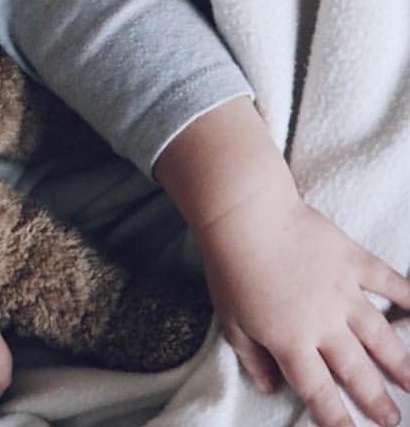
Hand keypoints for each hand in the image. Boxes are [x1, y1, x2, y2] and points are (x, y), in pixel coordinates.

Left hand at [195, 180, 409, 426]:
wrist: (245, 216)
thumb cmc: (229, 267)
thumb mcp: (229, 320)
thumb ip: (252, 357)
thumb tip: (269, 388)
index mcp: (291, 342)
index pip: (318, 392)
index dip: (337, 419)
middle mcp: (324, 325)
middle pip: (357, 372)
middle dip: (378, 401)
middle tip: (392, 419)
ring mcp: (343, 293)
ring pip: (381, 337)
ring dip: (401, 364)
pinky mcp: (352, 262)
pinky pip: (390, 282)